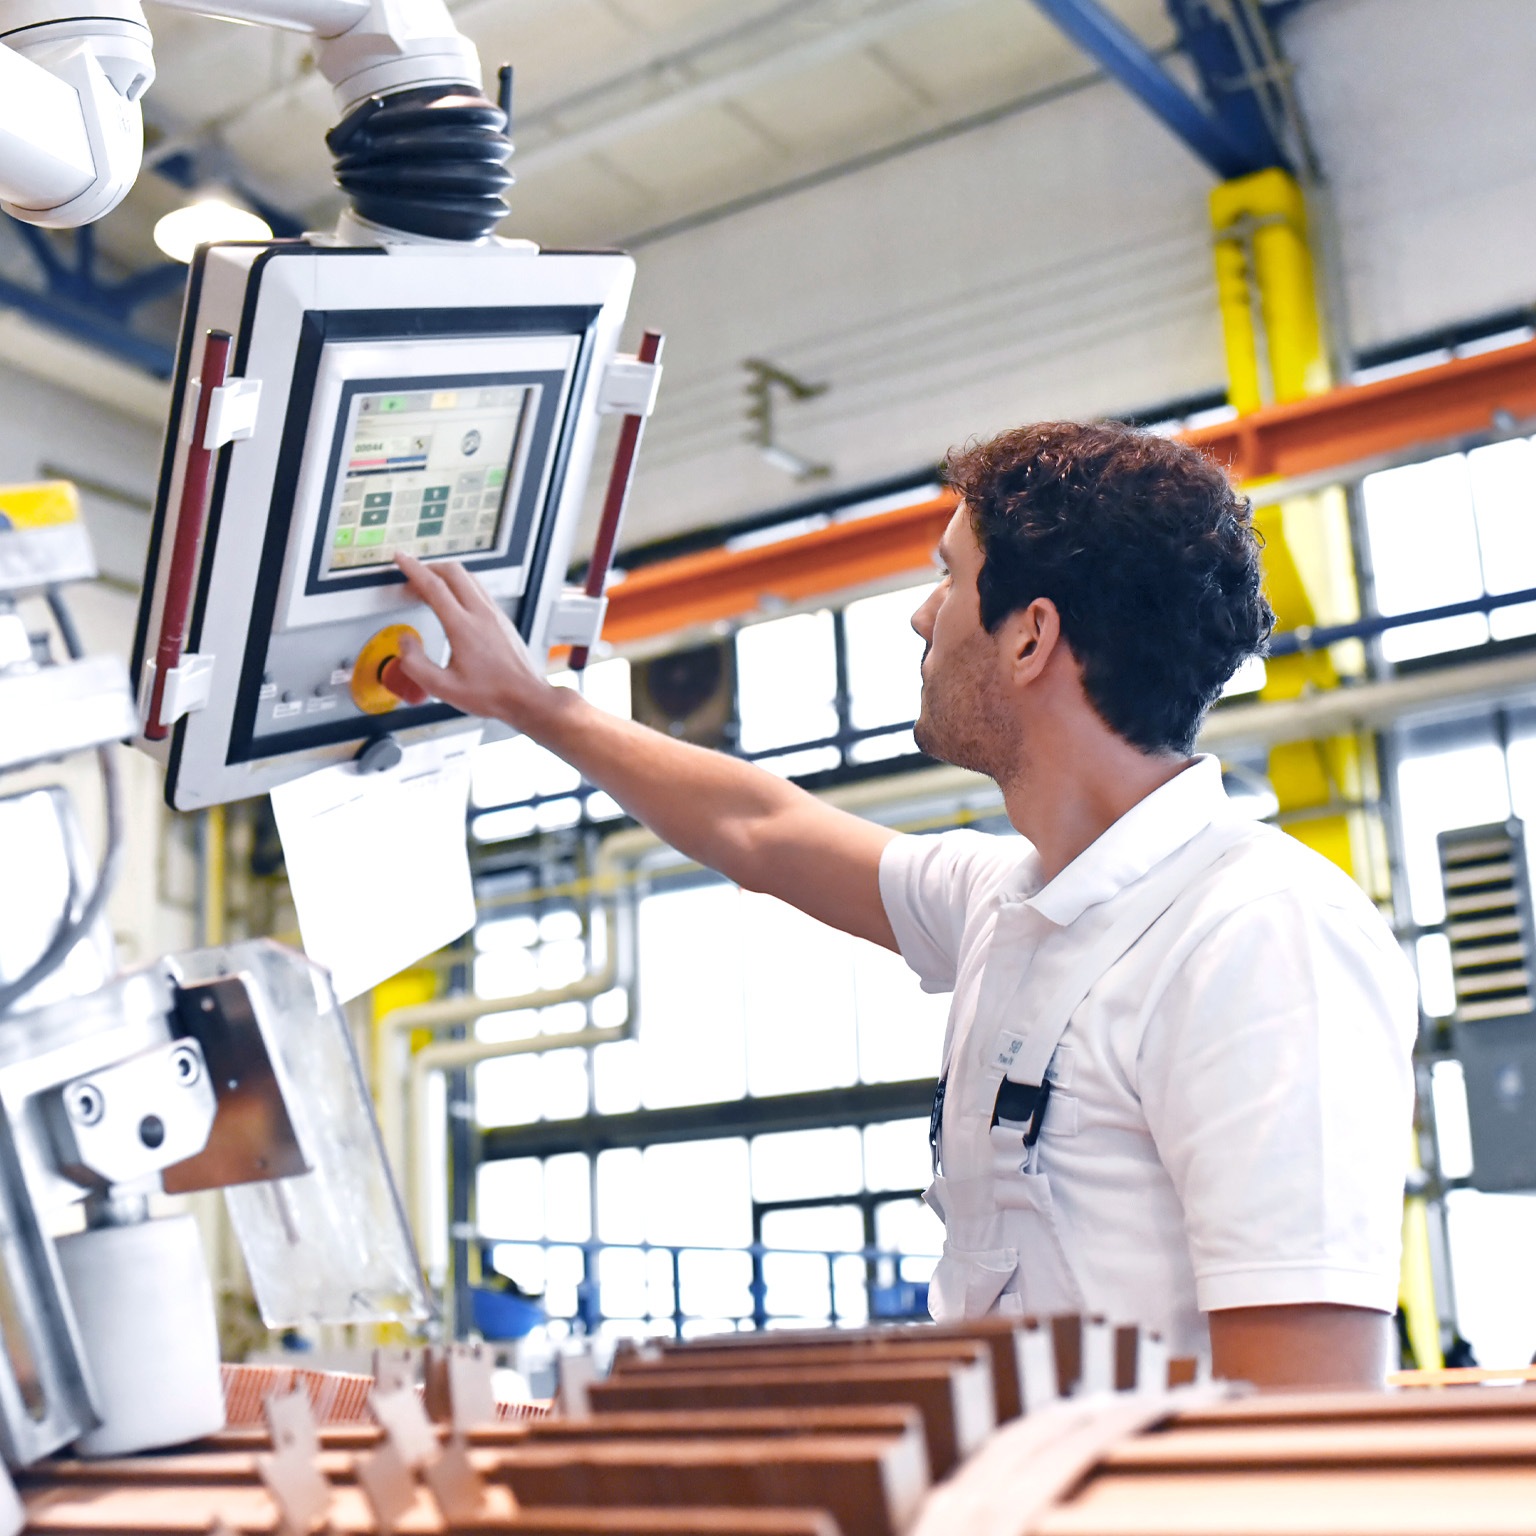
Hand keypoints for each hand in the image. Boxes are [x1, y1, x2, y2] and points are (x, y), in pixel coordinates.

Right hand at [392, 553, 557, 726]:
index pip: (434, 586)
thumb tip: (406, 643)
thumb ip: (416, 665)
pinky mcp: (503, 619)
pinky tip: (454, 600)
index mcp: (464, 627)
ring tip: (430, 586)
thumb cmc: (493, 694)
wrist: (527, 697)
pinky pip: (479, 590)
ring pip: (469, 577)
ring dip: (446, 575)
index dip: (412, 569)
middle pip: (453, 572)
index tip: (401, 559)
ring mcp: (495, 614)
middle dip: (428, 567)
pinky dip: (461, 585)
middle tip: (412, 575)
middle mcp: (482, 614)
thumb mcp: (443, 688)